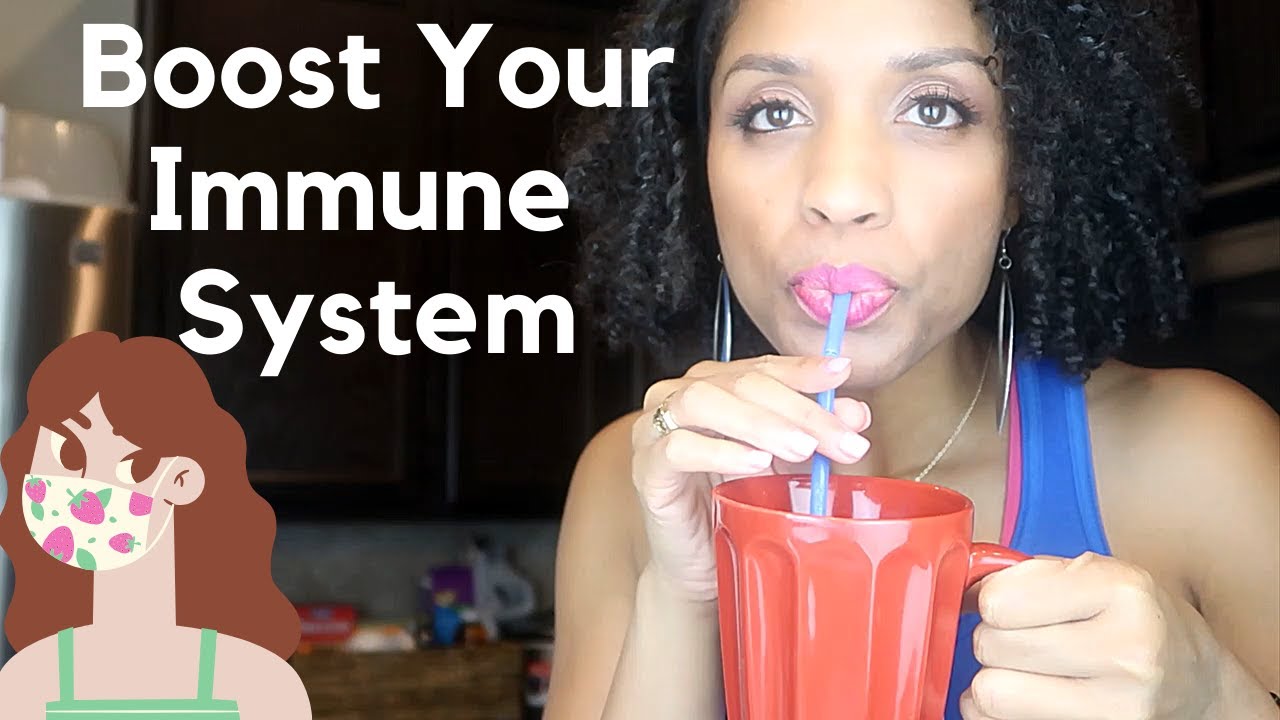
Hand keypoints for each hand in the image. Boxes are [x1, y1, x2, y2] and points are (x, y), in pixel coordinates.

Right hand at [630, 354, 871, 602]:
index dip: (803, 369)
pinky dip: (720, 451)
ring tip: (801, 448)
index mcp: (715, 385)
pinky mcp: (646, 468)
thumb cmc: (737, 507)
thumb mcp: (786, 465)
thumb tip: (856, 414)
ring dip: (759, 423)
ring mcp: (655, 429)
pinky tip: (755, 463)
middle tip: (841, 438)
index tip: (842, 373)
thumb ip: (814, 434)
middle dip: (798, 409)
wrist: (699, 565)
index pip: (762, 367)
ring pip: (704, 402)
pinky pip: (678, 447)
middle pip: (741, 383)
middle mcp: (681, 396)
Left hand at [960, 552, 1219, 719]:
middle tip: (1024, 641)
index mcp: (1122, 592)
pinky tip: (1030, 700)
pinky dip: (1000, 715)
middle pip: (991, 647)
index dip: (992, 601)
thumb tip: (958, 590)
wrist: (1197, 686)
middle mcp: (1126, 652)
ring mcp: (1118, 709)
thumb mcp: (1097, 577)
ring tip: (1025, 673)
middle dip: (994, 641)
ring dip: (994, 682)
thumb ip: (1028, 575)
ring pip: (991, 695)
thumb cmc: (1135, 623)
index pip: (1000, 602)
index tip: (1012, 606)